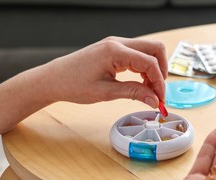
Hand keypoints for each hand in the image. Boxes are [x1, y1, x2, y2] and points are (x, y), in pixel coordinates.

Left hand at [39, 36, 167, 107]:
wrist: (54, 79)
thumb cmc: (73, 84)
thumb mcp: (106, 92)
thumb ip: (134, 93)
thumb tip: (154, 100)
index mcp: (115, 51)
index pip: (150, 62)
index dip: (159, 82)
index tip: (160, 99)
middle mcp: (118, 43)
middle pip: (155, 48)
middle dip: (161, 70)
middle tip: (158, 91)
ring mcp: (116, 44)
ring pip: (148, 51)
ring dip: (153, 70)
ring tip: (148, 90)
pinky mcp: (114, 50)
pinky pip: (137, 55)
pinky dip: (144, 68)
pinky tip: (140, 83)